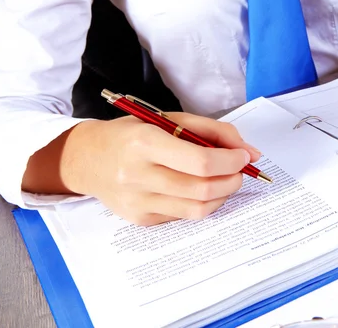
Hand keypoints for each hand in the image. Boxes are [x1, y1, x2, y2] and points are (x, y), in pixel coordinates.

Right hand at [23, 113, 260, 225]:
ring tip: (226, 181)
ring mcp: (137, 201)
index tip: (244, 156)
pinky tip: (198, 189)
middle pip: (202, 189)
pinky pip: (183, 216)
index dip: (231, 161)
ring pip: (197, 209)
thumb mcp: (170, 119)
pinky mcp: (140, 219)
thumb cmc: (133, 134)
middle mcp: (137, 175)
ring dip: (222, 195)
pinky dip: (201, 203)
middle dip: (232, 180)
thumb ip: (212, 131)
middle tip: (240, 171)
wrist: (88, 159)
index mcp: (145, 142)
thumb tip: (250, 152)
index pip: (201, 161)